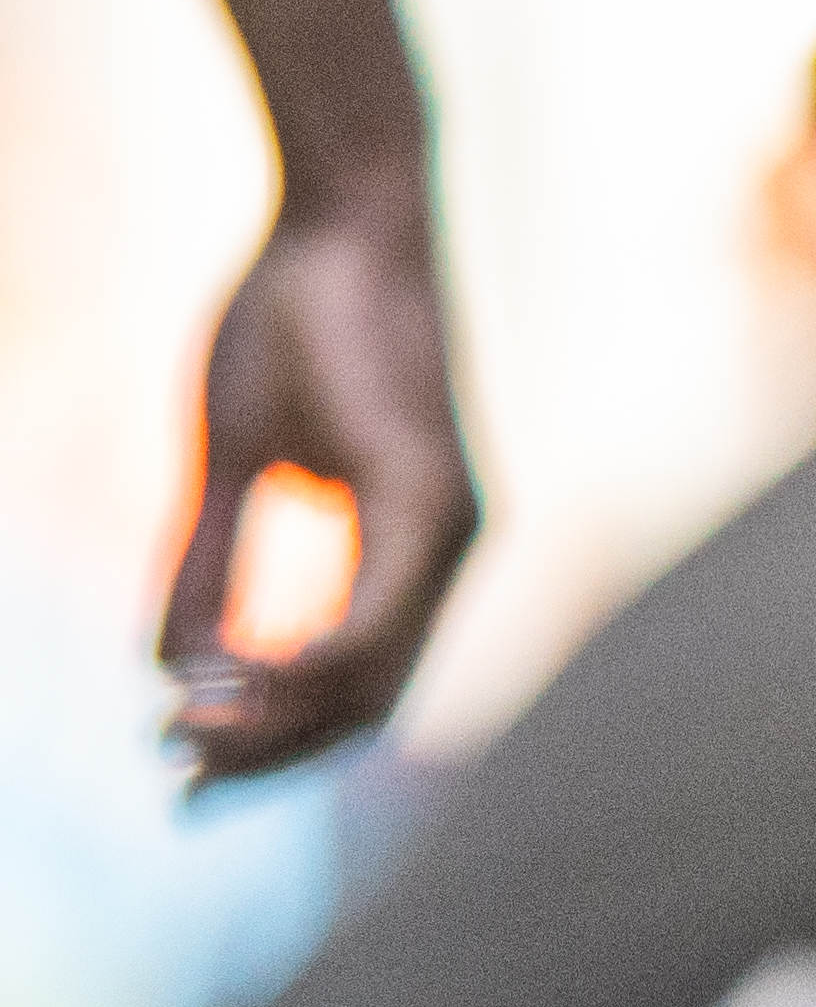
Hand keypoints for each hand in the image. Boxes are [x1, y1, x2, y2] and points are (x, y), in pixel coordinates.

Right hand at [165, 180, 472, 777]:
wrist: (341, 220)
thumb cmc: (291, 326)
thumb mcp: (235, 465)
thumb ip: (211, 568)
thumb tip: (169, 669)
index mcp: (417, 545)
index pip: (360, 682)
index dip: (273, 738)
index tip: (183, 767)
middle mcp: (455, 547)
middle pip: (373, 699)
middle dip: (271, 751)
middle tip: (178, 786)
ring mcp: (455, 525)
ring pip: (379, 671)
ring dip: (280, 717)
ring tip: (185, 740)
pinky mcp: (435, 493)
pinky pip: (382, 612)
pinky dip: (311, 660)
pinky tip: (235, 684)